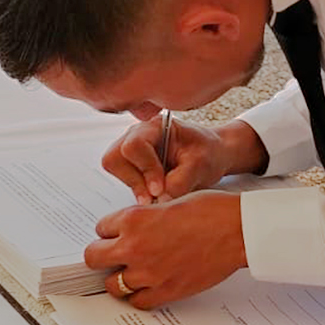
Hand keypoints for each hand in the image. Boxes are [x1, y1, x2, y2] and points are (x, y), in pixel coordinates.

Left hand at [83, 191, 245, 308]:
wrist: (237, 231)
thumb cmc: (210, 211)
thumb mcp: (168, 203)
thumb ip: (145, 218)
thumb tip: (133, 230)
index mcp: (134, 219)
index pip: (101, 228)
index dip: (111, 231)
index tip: (120, 234)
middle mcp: (134, 246)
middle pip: (94, 257)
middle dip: (103, 255)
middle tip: (114, 255)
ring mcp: (148, 273)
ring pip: (112, 284)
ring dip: (120, 278)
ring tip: (133, 272)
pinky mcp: (165, 291)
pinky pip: (137, 302)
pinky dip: (139, 296)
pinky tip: (149, 286)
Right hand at [102, 115, 236, 203]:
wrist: (211, 155)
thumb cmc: (207, 153)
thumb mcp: (200, 166)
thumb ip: (180, 182)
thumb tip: (160, 198)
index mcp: (156, 126)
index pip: (134, 145)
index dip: (145, 169)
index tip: (160, 188)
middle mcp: (138, 134)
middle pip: (114, 157)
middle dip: (134, 180)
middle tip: (156, 194)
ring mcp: (131, 148)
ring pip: (114, 168)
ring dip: (135, 186)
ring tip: (158, 193)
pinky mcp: (131, 164)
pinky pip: (122, 178)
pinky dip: (137, 190)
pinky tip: (155, 191)